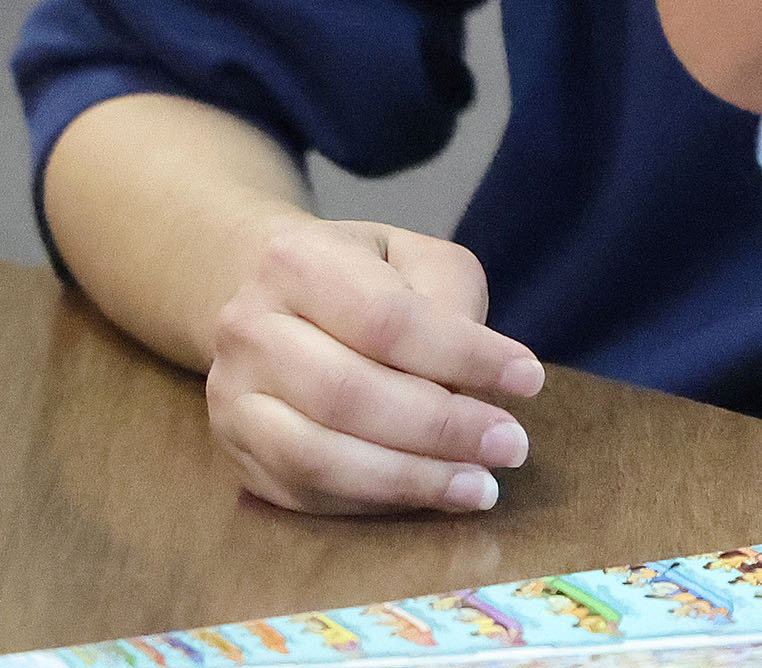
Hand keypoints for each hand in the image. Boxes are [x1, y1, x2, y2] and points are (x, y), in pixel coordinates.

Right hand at [204, 215, 546, 515]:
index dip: (463, 356)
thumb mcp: (417, 259)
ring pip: (317, 456)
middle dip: (441, 428)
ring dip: (409, 480)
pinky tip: (429, 496)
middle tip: (511, 446)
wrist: (270, 296)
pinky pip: (305, 494)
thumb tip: (469, 384)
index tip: (529, 379)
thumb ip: (448, 303)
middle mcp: (249, 329)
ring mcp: (232, 398)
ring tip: (480, 486)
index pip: (387, 320)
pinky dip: (374, 502)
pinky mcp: (236, 454)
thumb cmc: (363, 276)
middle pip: (348, 394)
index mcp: (296, 262)